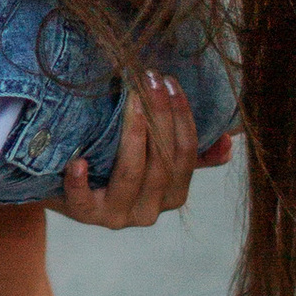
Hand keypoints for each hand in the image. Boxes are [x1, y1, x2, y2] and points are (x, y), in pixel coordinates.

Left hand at [52, 68, 233, 230]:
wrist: (68, 191)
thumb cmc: (116, 167)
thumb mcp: (156, 160)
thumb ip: (193, 153)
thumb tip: (228, 141)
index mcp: (173, 195)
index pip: (186, 155)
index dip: (182, 118)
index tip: (170, 82)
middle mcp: (149, 210)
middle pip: (162, 162)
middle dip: (159, 117)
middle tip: (149, 79)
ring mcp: (116, 216)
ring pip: (131, 175)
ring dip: (132, 136)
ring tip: (130, 101)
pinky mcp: (84, 214)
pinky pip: (82, 201)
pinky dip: (80, 181)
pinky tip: (78, 160)